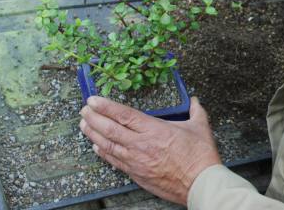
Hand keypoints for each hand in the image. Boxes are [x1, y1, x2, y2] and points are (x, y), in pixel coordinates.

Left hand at [79, 96, 220, 204]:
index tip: (93, 99)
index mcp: (155, 129)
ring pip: (108, 145)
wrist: (199, 183)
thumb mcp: (200, 127)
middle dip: (94, 118)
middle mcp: (141, 144)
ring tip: (84, 125)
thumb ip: (195, 111)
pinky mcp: (136, 174)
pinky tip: (96, 147)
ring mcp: (136, 161)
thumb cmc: (200, 156)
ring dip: (93, 134)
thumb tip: (194, 101)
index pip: (124, 114)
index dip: (106, 106)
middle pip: (110, 129)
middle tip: (84, 110)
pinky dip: (103, 153)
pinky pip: (115, 161)